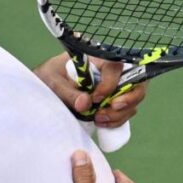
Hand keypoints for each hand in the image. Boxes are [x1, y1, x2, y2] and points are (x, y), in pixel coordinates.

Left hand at [34, 52, 148, 127]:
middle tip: (104, 113)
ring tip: (98, 119)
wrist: (46, 86)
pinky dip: (118, 120)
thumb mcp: (52, 81)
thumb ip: (67, 91)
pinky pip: (126, 111)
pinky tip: (102, 123)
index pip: (115, 67)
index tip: (95, 98)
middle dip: (126, 100)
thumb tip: (86, 103)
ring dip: (120, 113)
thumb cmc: (49, 76)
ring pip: (133, 98)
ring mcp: (115, 87)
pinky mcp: (113, 101)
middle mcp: (110, 71)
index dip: (110, 83)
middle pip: (135, 82)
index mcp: (97, 59)